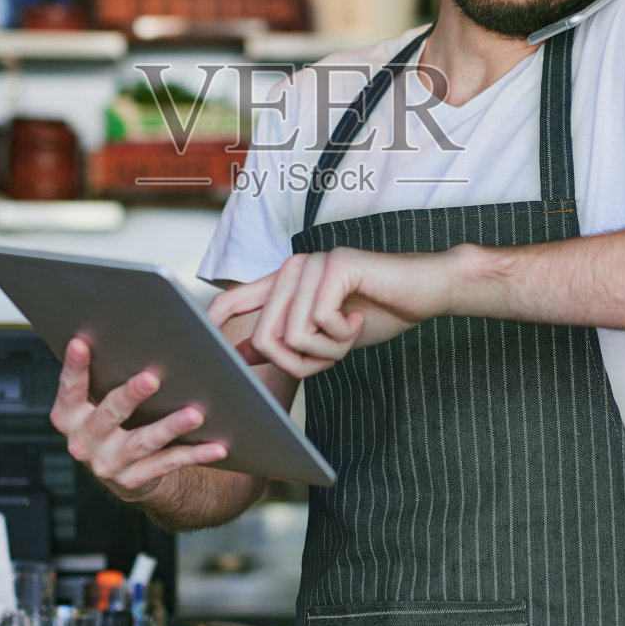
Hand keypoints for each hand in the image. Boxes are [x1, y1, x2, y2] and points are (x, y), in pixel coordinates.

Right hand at [49, 336, 227, 502]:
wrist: (120, 469)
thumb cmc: (114, 418)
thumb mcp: (100, 396)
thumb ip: (112, 368)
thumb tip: (153, 326)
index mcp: (69, 414)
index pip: (71, 387)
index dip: (75, 366)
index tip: (81, 342)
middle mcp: (84, 440)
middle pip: (109, 414)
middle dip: (130, 395)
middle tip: (151, 378)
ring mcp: (108, 462)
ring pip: (142, 442)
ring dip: (170, 427)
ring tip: (194, 414)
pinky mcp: (133, 480)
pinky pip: (168, 464)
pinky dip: (194, 455)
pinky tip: (216, 446)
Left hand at [205, 246, 464, 378]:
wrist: (425, 293)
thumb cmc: (377, 312)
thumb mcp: (326, 338)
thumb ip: (287, 342)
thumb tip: (242, 353)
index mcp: (284, 283)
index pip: (234, 300)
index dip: (213, 324)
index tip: (199, 347)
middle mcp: (291, 269)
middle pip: (265, 336)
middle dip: (299, 362)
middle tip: (333, 352)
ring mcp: (312, 264)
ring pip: (293, 334)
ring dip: (327, 350)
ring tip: (351, 331)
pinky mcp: (335, 265)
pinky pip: (319, 321)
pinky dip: (342, 335)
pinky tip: (360, 319)